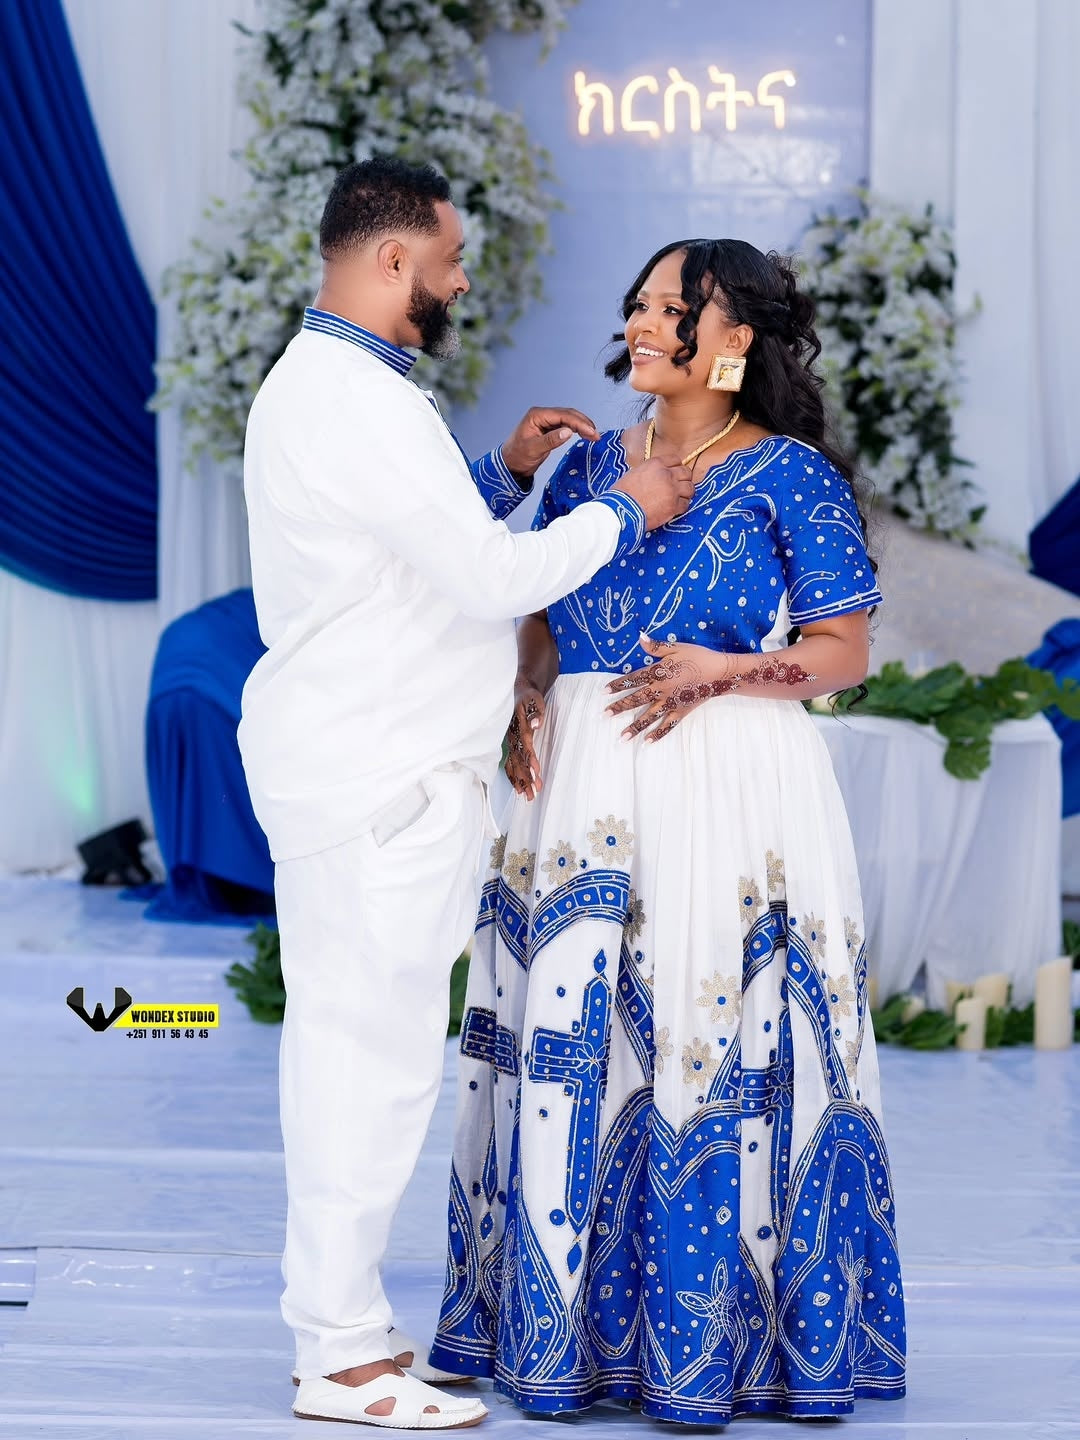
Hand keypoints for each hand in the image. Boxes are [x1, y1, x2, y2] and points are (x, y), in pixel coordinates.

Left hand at [500, 407, 599, 480]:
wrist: (510, 465)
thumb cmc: (517, 456)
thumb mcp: (533, 449)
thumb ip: (550, 440)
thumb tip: (567, 432)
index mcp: (537, 415)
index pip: (562, 415)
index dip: (578, 422)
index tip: (591, 431)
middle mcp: (542, 415)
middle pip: (568, 414)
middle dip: (583, 423)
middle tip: (596, 434)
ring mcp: (546, 421)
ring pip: (569, 419)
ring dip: (582, 425)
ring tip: (593, 435)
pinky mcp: (549, 429)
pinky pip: (566, 425)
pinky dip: (576, 429)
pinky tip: (584, 434)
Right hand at [505, 683, 545, 799]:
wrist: (518, 691)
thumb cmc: (528, 696)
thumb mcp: (534, 699)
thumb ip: (535, 712)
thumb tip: (536, 724)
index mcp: (518, 725)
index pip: (524, 744)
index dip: (529, 758)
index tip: (536, 772)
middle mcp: (512, 735)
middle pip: (518, 759)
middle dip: (525, 776)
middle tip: (533, 793)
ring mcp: (510, 741)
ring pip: (514, 763)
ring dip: (520, 780)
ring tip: (528, 795)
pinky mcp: (510, 744)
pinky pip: (510, 762)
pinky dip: (513, 775)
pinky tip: (518, 788)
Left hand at [605, 636, 737, 741]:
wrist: (720, 673)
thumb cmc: (698, 657)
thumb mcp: (676, 648)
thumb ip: (656, 646)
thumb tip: (640, 637)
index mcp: (658, 674)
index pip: (633, 680)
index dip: (617, 685)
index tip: (603, 692)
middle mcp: (661, 691)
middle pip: (636, 700)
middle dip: (620, 707)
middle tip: (605, 715)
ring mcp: (671, 703)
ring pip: (649, 717)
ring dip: (635, 727)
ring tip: (621, 738)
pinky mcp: (681, 712)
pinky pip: (667, 725)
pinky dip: (658, 734)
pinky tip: (647, 742)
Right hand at [611, 457, 693, 531]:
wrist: (620, 511)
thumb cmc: (622, 494)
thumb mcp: (634, 473)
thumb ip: (650, 472)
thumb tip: (656, 476)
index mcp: (656, 464)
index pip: (676, 459)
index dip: (676, 467)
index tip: (674, 474)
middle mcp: (667, 474)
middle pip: (686, 473)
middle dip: (684, 479)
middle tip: (678, 487)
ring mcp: (672, 490)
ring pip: (690, 488)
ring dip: (685, 493)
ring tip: (678, 498)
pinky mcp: (673, 506)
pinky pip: (685, 504)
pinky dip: (681, 507)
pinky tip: (674, 509)